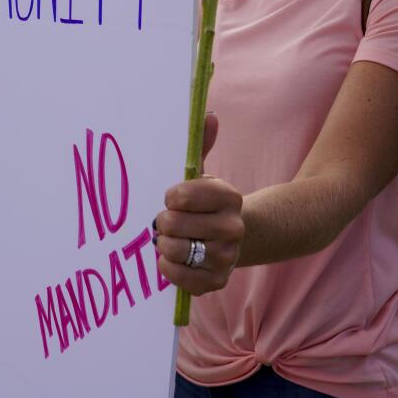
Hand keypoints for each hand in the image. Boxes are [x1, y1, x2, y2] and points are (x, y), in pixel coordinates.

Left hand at [155, 114, 244, 295]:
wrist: (231, 237)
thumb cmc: (205, 202)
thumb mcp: (201, 173)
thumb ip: (201, 144)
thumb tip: (209, 115)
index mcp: (229, 196)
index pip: (183, 194)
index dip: (171, 196)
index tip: (173, 197)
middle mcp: (233, 227)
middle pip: (174, 224)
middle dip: (164, 221)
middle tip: (168, 221)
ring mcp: (227, 257)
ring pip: (175, 250)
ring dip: (164, 245)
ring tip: (170, 239)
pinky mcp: (217, 281)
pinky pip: (179, 278)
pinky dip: (168, 268)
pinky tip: (172, 259)